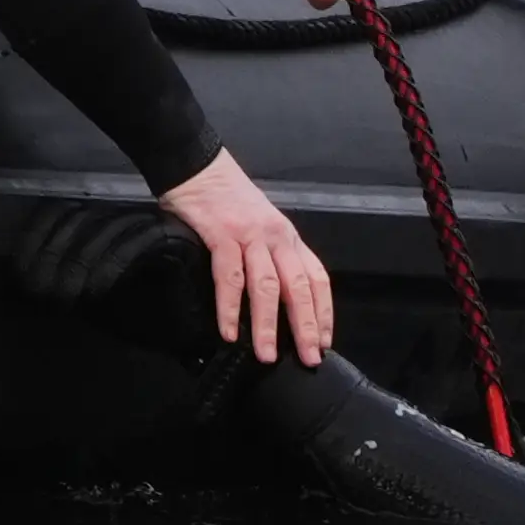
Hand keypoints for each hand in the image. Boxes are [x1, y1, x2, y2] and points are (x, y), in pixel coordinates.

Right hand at [157, 149, 332, 366]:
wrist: (199, 165)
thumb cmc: (227, 198)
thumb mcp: (260, 224)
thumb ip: (270, 255)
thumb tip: (276, 299)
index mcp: (287, 237)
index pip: (316, 278)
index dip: (324, 312)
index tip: (325, 342)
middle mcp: (276, 237)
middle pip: (298, 287)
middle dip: (305, 326)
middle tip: (308, 359)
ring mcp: (250, 235)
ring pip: (266, 286)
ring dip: (268, 325)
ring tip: (267, 355)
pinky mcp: (222, 233)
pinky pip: (230, 276)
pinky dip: (230, 307)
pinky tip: (229, 331)